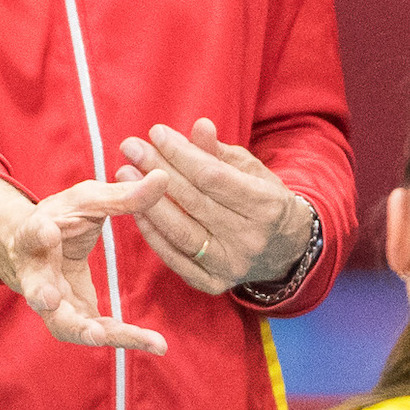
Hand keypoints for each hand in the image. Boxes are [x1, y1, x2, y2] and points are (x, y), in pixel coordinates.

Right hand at [0, 176, 165, 356]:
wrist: (38, 248)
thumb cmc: (62, 218)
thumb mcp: (88, 201)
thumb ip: (123, 196)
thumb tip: (162, 177)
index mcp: (35, 236)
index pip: (32, 234)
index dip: (38, 234)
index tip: (48, 232)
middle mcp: (37, 274)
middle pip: (37, 291)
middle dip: (43, 297)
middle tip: (51, 302)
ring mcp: (53, 303)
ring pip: (66, 324)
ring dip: (90, 332)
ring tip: (116, 337)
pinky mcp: (74, 320)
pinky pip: (98, 332)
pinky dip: (126, 338)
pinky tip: (155, 343)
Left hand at [114, 120, 307, 295]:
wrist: (284, 251)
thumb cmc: (264, 201)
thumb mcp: (252, 171)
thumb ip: (220, 153)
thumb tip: (198, 126)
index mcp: (266, 206)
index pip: (213, 177)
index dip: (182, 154)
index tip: (156, 133)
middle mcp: (249, 239)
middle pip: (194, 202)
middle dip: (158, 171)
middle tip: (131, 148)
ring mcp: (230, 265)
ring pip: (181, 232)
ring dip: (148, 201)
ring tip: (125, 173)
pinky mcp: (212, 283)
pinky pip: (174, 258)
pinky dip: (153, 233)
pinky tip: (136, 208)